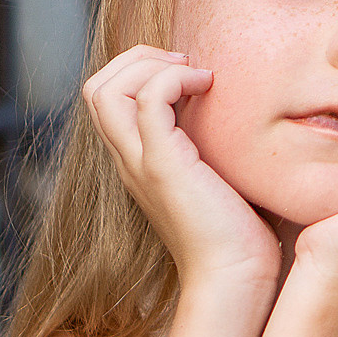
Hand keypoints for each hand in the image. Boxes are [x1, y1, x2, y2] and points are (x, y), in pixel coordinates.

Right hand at [82, 45, 279, 288]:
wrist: (235, 278)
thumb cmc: (240, 235)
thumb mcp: (220, 179)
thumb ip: (212, 149)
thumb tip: (241, 118)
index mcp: (138, 161)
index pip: (106, 99)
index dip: (139, 70)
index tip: (188, 73)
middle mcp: (130, 161)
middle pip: (96, 87)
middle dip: (137, 58)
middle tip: (186, 65)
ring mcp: (140, 163)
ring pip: (106, 89)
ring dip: (150, 64)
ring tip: (196, 74)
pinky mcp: (163, 166)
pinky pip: (148, 100)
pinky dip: (174, 78)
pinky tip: (208, 86)